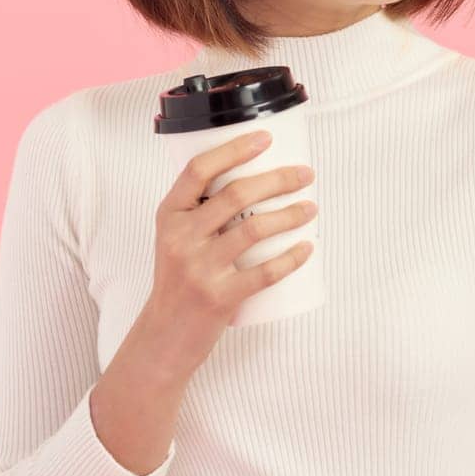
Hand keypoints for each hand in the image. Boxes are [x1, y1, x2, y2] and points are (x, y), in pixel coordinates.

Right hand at [141, 129, 318, 374]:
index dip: (234, 150)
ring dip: (289, 214)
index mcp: (169, 216)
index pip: (198, 170)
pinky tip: (307, 248)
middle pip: (235, 195)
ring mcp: (199, 269)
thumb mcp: (176, 238)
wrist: (163, 336)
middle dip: (277, 179)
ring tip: (311, 207)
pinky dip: (290, 258)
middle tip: (305, 174)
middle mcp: (180, 238)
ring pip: (254, 230)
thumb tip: (257, 178)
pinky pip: (264, 273)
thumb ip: (203, 211)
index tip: (266, 139)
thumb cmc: (179, 279)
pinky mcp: (218, 298)